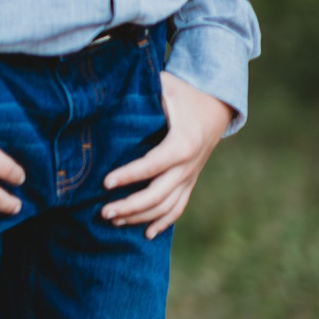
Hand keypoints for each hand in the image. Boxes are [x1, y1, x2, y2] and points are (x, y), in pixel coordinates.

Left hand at [101, 71, 233, 237]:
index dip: (130, 176)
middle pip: (159, 194)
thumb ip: (142, 89)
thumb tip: (107, 89)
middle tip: (103, 211)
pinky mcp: (190, 181)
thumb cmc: (183, 92)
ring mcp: (191, 176)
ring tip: (112, 219)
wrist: (216, 104)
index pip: (153, 165)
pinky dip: (163, 222)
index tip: (105, 183)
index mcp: (183, 142)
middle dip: (130, 205)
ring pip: (167, 206)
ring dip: (140, 216)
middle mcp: (189, 165)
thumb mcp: (165, 85)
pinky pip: (179, 207)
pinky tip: (146, 233)